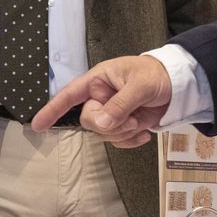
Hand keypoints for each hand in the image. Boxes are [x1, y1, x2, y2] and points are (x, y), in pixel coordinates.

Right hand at [30, 54, 172, 146]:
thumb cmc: (156, 75)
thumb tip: (100, 125)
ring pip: (103, 134)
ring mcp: (110, 113)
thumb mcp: (140, 86)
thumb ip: (119, 105)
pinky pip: (117, 141)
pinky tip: (145, 132)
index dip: (52, 110)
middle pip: (89, 121)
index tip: (37, 126)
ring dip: (123, 133)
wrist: (178, 84)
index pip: (69, 95)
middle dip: (110, 125)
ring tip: (140, 121)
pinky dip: (131, 141)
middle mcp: (99, 98)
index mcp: (98, 81)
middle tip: (132, 119)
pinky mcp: (122, 125)